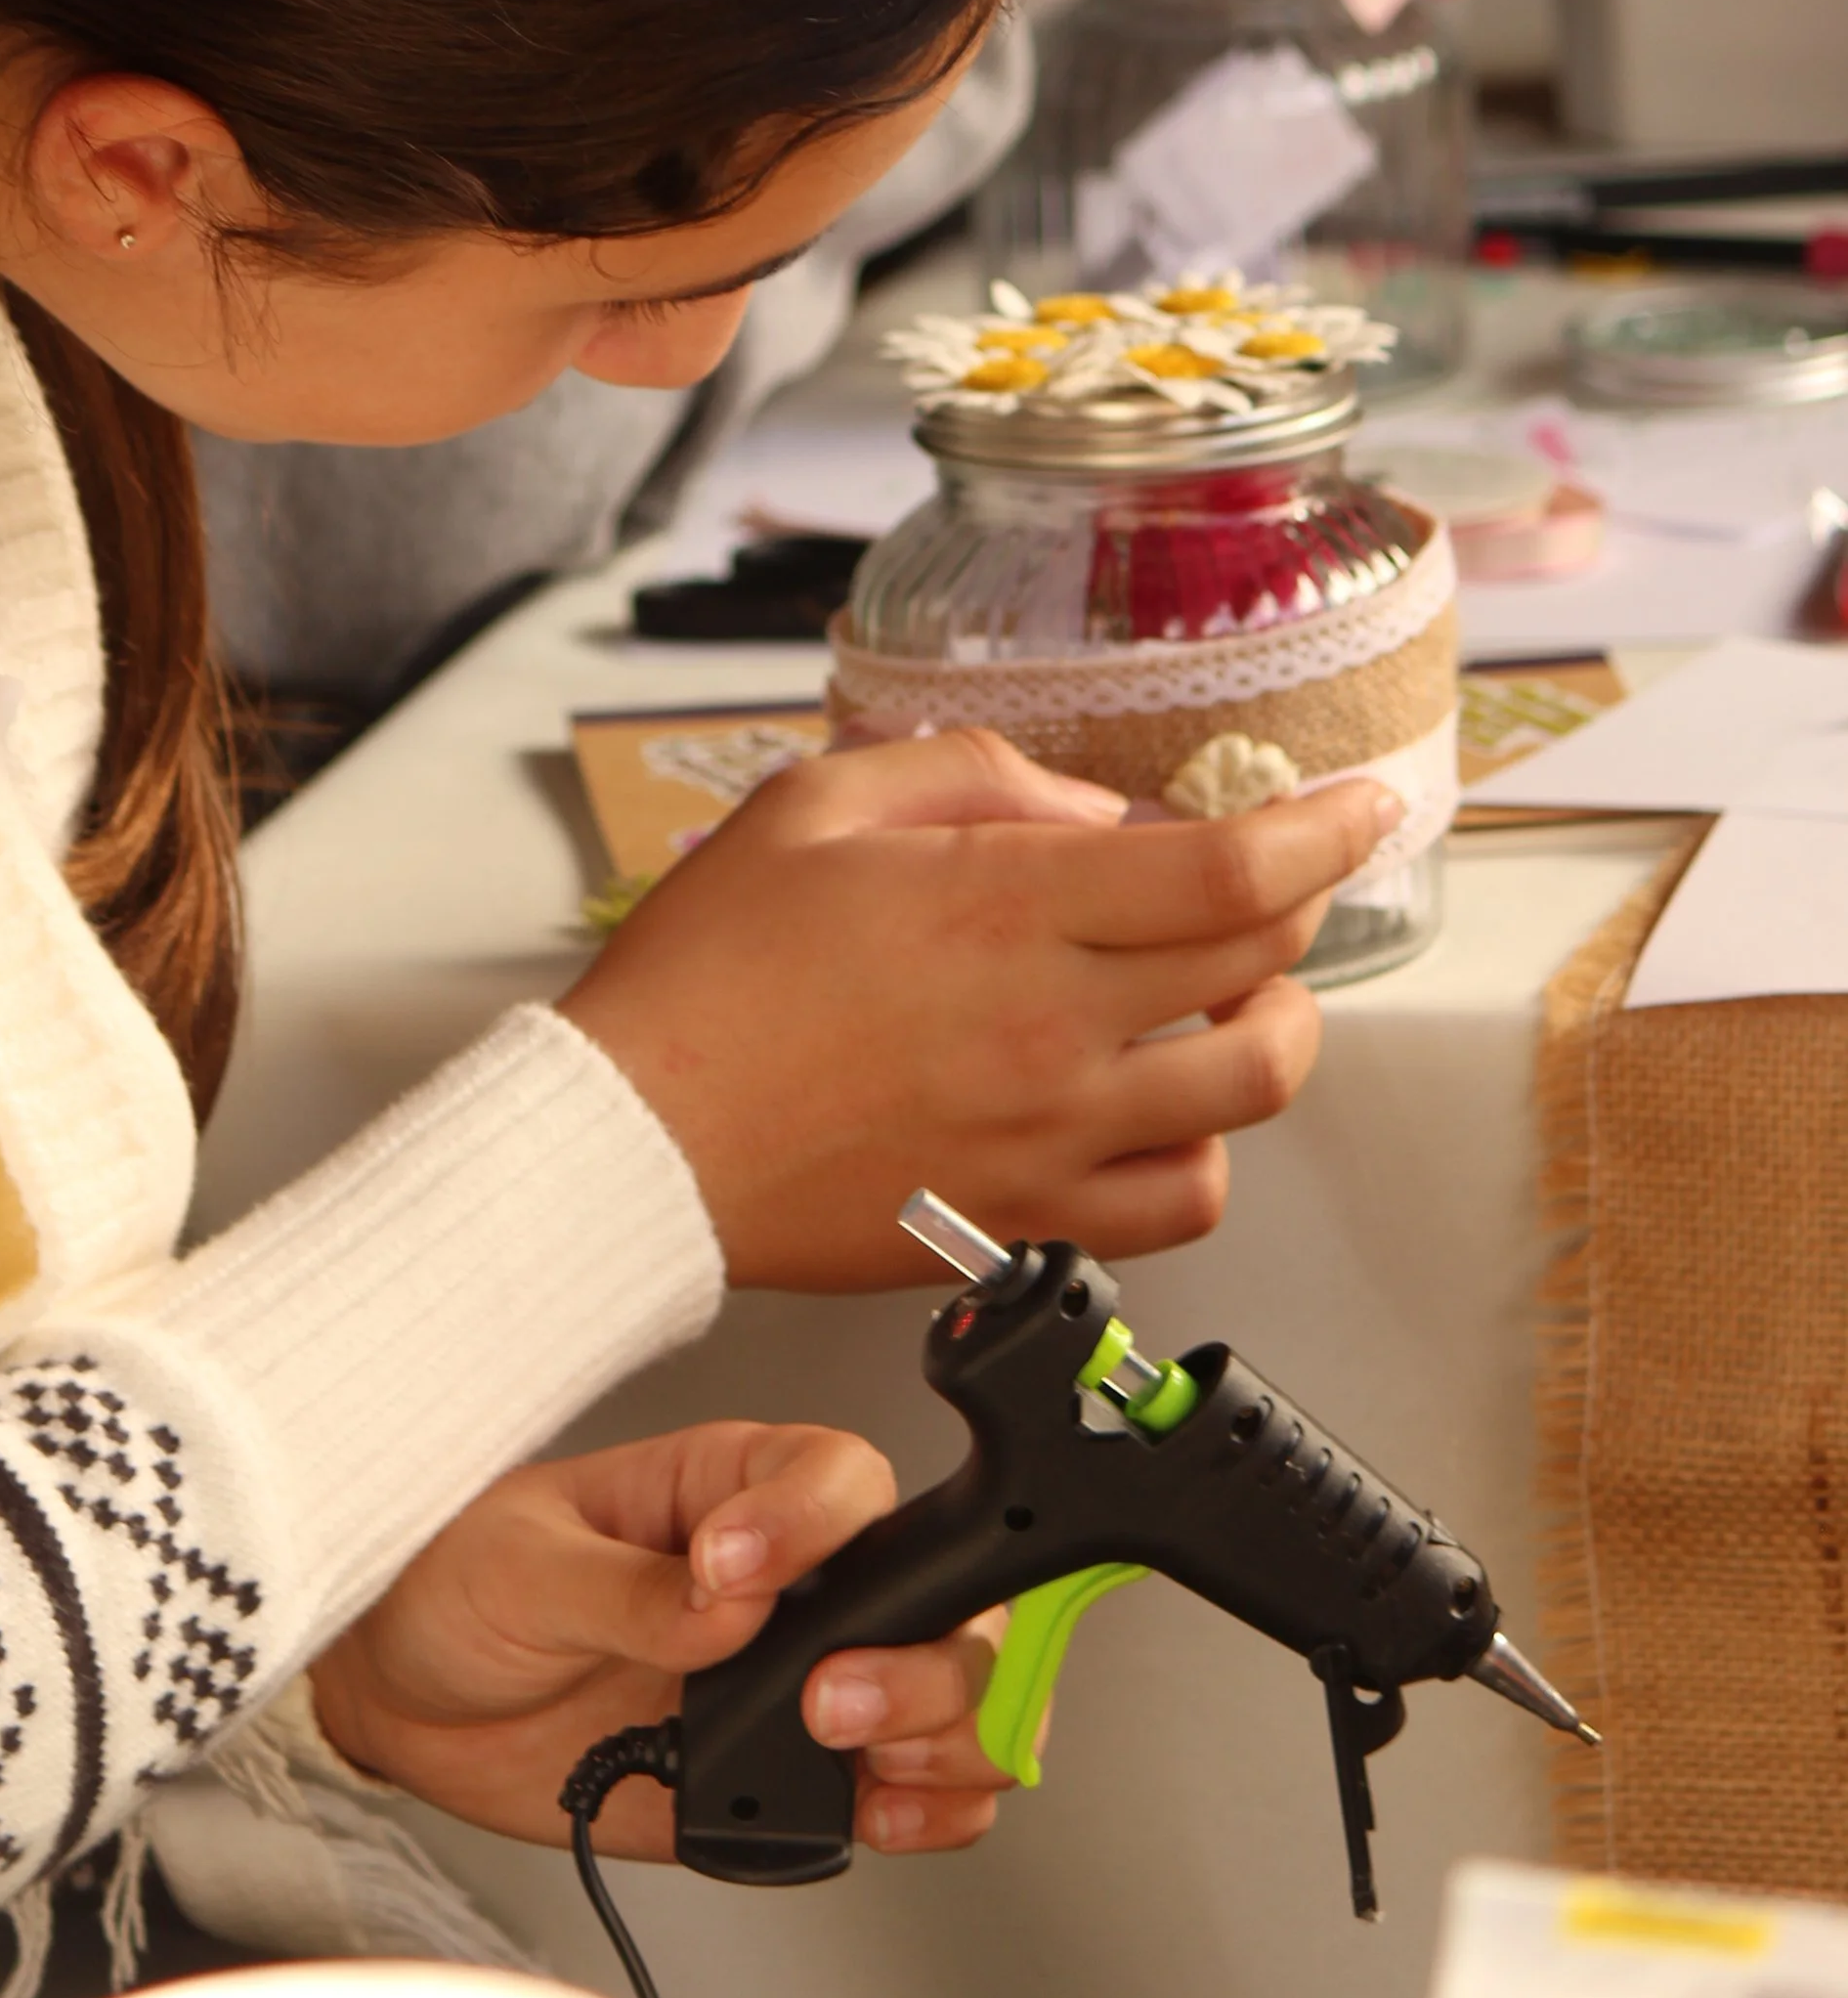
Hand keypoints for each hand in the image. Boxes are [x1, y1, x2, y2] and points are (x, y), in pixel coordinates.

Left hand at [309, 1423, 1008, 1858]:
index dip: (815, 1522)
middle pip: (934, 1591)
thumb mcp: (523, 1567)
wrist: (409, 1702)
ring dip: (943, 1733)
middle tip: (824, 1699)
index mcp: (730, 1486)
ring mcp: (796, 1679)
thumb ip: (627, 1588)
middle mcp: (791, 1580)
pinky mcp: (785, 1775)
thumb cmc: (458, 1586)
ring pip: (948, 1691)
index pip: (836, 1475)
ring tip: (868, 1763)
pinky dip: (930, 1811)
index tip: (736, 1572)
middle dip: (917, 1655)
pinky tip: (882, 1816)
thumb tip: (725, 1602)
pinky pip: (906, 1790)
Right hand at [560, 729, 1392, 1283]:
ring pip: (1252, 1088)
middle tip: (1280, 880)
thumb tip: (1095, 812)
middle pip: (1263, 966)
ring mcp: (1048, 1137)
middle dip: (1302, 905)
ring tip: (1246, 994)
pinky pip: (1184, 1200)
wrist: (639, 1138)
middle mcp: (1049, 1028)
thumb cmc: (708, 976)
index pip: (1231, 871)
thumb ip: (972, 778)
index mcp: (1004, 910)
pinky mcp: (1024, 1218)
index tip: (1358, 807)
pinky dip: (1210, 1149)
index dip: (1324, 831)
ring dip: (1279, 1025)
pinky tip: (1170, 1108)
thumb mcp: (819, 803)